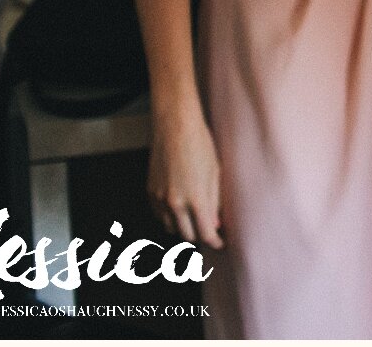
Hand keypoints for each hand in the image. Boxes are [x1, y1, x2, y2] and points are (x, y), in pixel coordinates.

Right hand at [147, 104, 223, 249]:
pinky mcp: (149, 192)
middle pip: (188, 236)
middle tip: (211, 230)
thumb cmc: (200, 145)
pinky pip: (159, 215)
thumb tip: (216, 223)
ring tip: (195, 217)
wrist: (175, 128)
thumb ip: (215, 202)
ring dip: (184, 227)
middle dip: (200, 235)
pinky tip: (179, 207)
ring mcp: (159, 199)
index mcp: (196, 199)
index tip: (222, 243)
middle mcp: (175, 203)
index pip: (206, 234)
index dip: (216, 242)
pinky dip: (169, 217)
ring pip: (171, 228)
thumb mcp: (215, 174)